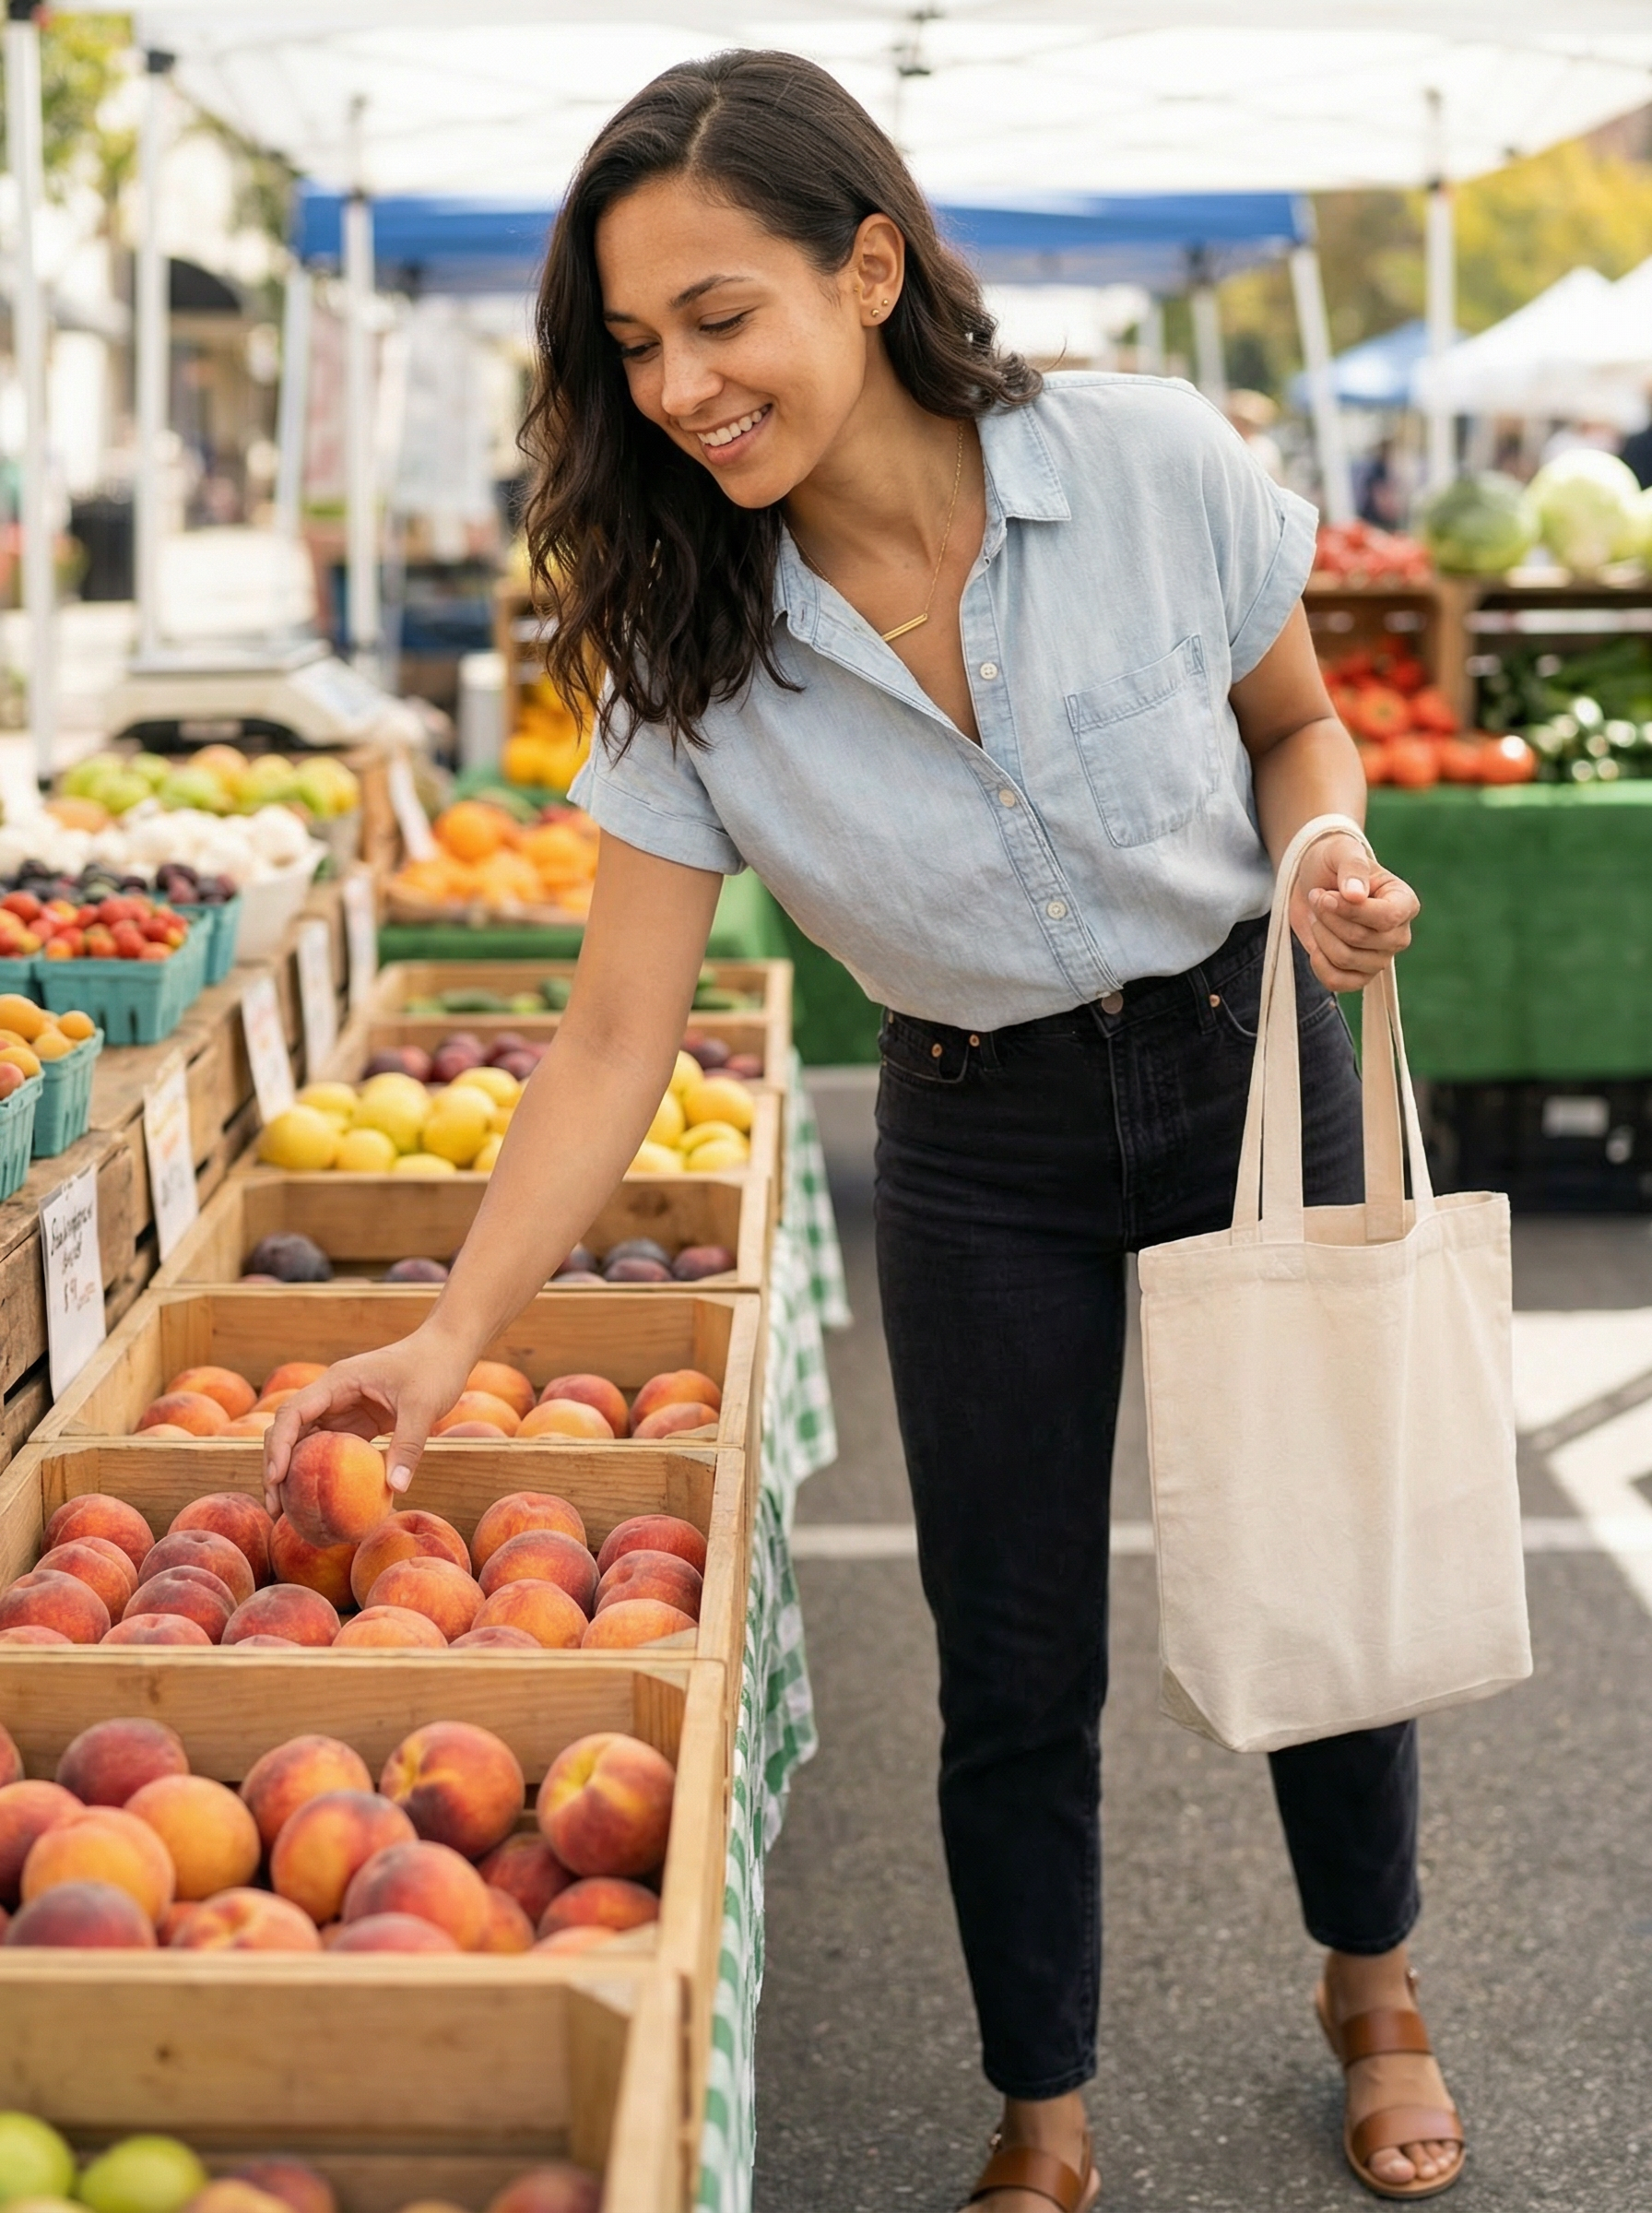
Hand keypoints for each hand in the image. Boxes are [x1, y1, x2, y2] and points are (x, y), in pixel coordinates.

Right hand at [262, 1326, 471, 1519]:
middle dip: (275, 1466)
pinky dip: (318, 1472)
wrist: (447, 1350)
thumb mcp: (423, 1405)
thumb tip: (395, 1488)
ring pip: (303, 1442)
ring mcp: (341, 1409)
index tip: (276, 1478)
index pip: (293, 1413)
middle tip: (274, 1507)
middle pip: (288, 1430)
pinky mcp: (356, 1423)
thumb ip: (408, 1444)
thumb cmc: (434, 1368)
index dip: (279, 1445)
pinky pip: (328, 1450)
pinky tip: (318, 1501)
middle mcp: (331, 1396)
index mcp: (337, 1382)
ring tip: (286, 1512)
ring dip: (293, 1473)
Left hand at [1290, 831, 1419, 993]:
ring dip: (1320, 935)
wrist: (1314, 883)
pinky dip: (1318, 963)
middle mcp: (1398, 934)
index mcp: (1404, 902)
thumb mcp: (1342, 852)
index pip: (1387, 917)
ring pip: (1345, 958)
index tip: (1325, 895)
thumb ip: (1352, 868)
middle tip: (1318, 897)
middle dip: (1328, 918)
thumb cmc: (1334, 863)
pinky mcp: (1358, 975)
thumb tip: (1355, 895)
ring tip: (1319, 916)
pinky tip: (1316, 944)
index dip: (1351, 910)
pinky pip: (1337, 982)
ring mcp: (1379, 958)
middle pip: (1360, 939)